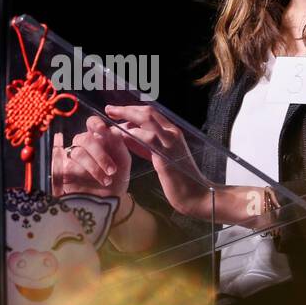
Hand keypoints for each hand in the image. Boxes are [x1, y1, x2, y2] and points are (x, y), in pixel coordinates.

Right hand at [51, 114, 131, 199]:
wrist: (110, 203)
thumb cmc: (117, 180)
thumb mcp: (123, 162)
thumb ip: (119, 145)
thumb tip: (113, 130)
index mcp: (98, 139)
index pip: (92, 124)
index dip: (95, 124)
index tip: (102, 129)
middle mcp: (83, 146)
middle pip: (84, 139)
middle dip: (100, 153)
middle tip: (112, 170)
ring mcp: (71, 159)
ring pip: (77, 153)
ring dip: (94, 167)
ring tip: (106, 180)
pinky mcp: (62, 173)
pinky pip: (66, 166)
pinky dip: (79, 173)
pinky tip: (87, 181)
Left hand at [102, 103, 211, 218]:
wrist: (196, 196)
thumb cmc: (178, 180)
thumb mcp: (159, 158)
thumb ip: (145, 146)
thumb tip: (127, 135)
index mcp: (173, 133)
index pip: (152, 114)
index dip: (132, 109)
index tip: (116, 110)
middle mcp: (173, 134)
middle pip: (148, 112)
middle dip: (126, 109)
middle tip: (109, 109)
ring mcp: (171, 143)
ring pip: (147, 119)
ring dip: (127, 116)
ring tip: (110, 119)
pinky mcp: (166, 156)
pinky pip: (147, 138)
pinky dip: (132, 134)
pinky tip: (120, 136)